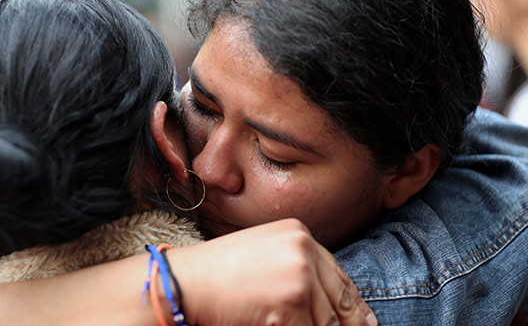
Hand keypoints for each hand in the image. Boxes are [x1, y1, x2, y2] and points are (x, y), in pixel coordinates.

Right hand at [171, 218, 376, 325]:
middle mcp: (304, 249)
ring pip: (327, 323)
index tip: (365, 323)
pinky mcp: (291, 303)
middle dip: (349, 325)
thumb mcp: (264, 255)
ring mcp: (299, 276)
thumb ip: (298, 268)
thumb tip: (330, 303)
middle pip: (341, 301)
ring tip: (300, 323)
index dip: (354, 305)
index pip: (340, 276)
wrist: (185, 281)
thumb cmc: (218, 272)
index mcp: (299, 233)